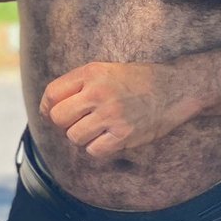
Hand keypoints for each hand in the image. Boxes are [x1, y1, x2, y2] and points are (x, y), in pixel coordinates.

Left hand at [39, 60, 197, 158]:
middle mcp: (98, 93)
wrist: (174, 88)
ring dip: (81, 137)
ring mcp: (111, 114)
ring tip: (95, 129)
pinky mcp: (124, 134)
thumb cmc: (135, 80)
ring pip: (74, 136)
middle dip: (63, 123)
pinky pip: (94, 150)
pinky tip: (107, 138)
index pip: (51, 94)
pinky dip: (97, 148)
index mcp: (90, 73)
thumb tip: (47, 109)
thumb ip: (76, 84)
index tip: (53, 112)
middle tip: (78, 122)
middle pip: (58, 117)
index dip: (47, 107)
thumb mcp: (103, 70)